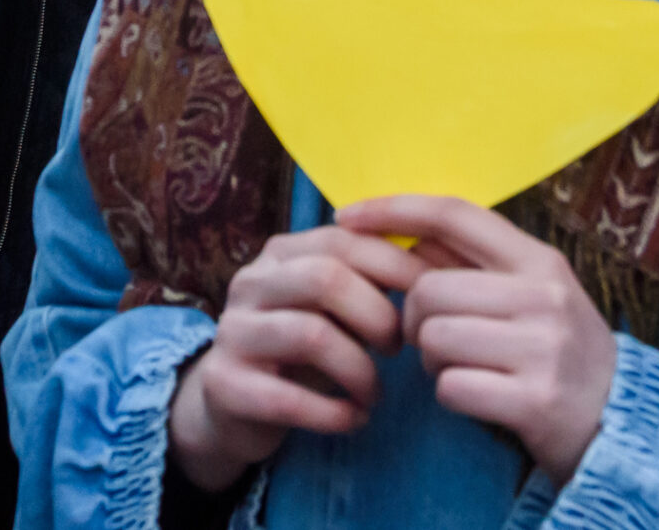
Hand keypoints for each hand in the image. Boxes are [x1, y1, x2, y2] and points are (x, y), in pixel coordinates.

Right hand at [165, 225, 424, 494]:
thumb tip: (435, 272)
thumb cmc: (300, 347)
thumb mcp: (331, 307)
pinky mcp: (224, 384)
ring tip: (375, 393)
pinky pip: (287, 398)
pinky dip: (333, 413)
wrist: (232, 402)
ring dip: (359, 370)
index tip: (432, 295)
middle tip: (399, 347)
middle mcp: (250, 282)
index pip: (341, 240)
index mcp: (280, 254)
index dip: (394, 264)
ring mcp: (232, 332)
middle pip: (324, 278)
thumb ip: (367, 283)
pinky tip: (354, 419)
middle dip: (376, 315)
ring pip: (310, 335)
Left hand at [337, 196, 616, 486]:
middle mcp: (544, 296)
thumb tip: (402, 231)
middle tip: (436, 340)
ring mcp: (543, 348)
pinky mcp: (535, 400)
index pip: (454, 213)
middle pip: (428, 288)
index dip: (393, 209)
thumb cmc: (556, 350)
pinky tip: (479, 397)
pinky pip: (451, 387)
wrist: (621, 421)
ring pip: (434, 338)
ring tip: (464, 367)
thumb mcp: (530, 294)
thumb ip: (472, 263)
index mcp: (538, 260)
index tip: (346, 217)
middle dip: (415, 319)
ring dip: (433, 361)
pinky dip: (452, 395)